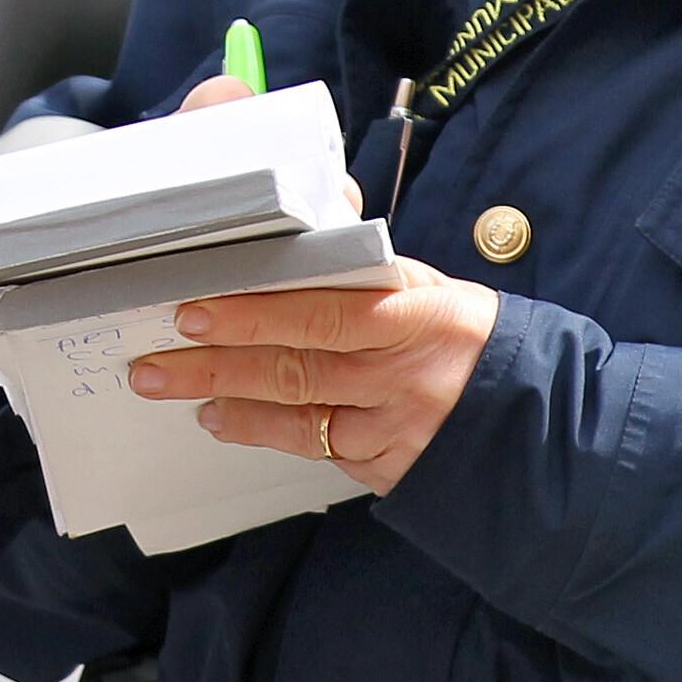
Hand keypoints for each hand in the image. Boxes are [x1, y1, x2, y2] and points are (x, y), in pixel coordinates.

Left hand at [127, 259, 497, 494]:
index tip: (194, 309)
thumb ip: (357, 266)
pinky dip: (263, 431)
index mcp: (412, 312)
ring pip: (297, 412)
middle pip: (294, 366)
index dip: (253, 313)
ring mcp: (394, 425)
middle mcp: (401, 372)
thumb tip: (303, 216)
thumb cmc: (458, 333)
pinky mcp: (387, 465)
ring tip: (173, 385)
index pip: (320, 312)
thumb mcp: (422, 287)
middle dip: (216, 364)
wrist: (526, 410)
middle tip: (155, 361)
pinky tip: (223, 420)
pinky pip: (314, 448)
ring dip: (228, 399)